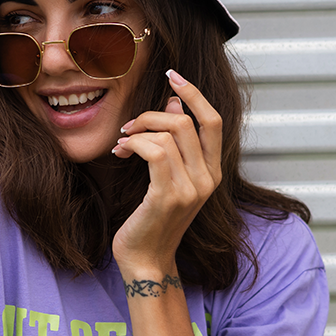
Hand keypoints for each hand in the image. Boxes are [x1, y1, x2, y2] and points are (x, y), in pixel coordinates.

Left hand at [110, 69, 221, 274]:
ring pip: (168, 134)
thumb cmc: (152, 220)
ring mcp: (191, 188)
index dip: (194, 94)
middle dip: (152, 114)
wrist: (145, 260)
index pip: (214, 121)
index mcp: (213, 173)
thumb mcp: (168, 178)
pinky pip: (153, 151)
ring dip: (137, 130)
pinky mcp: (168, 196)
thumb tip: (175, 105)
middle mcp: (208, 179)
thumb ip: (176, 144)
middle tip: (129, 125)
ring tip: (121, 142)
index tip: (172, 75)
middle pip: (186, 122)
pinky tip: (120, 151)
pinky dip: (133, 144)